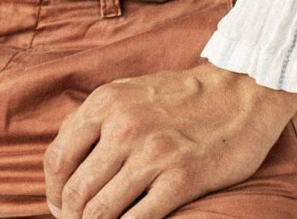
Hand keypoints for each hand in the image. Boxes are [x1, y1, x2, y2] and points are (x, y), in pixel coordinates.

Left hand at [43, 62, 296, 218]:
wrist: (243, 90)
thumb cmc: (183, 96)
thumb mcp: (128, 92)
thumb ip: (96, 121)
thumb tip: (66, 160)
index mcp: (105, 104)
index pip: (57, 159)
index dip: (52, 191)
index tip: (60, 205)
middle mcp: (123, 127)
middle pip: (76, 190)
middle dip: (71, 216)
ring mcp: (153, 154)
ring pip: (101, 210)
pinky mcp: (182, 178)